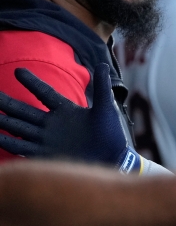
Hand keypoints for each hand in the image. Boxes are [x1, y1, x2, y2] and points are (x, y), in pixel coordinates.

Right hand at [0, 64, 138, 169]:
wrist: (114, 161)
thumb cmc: (111, 135)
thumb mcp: (106, 109)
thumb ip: (102, 88)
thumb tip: (102, 64)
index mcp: (66, 111)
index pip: (44, 93)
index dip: (32, 83)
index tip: (18, 70)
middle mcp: (52, 125)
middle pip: (23, 110)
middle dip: (6, 102)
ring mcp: (47, 140)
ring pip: (18, 127)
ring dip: (3, 121)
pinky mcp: (46, 155)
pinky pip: (22, 148)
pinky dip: (8, 142)